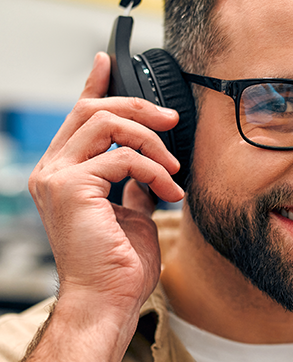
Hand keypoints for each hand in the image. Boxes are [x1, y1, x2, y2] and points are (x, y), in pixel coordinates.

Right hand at [29, 53, 184, 320]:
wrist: (109, 300)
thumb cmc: (119, 265)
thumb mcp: (131, 212)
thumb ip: (132, 182)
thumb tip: (150, 165)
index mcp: (62, 175)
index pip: (77, 117)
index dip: (94, 84)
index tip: (110, 61)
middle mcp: (51, 171)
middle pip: (92, 111)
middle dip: (138, 107)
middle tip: (172, 120)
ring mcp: (56, 178)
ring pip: (106, 124)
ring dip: (151, 141)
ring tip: (173, 170)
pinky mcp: (71, 187)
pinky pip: (122, 158)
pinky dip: (154, 171)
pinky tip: (169, 192)